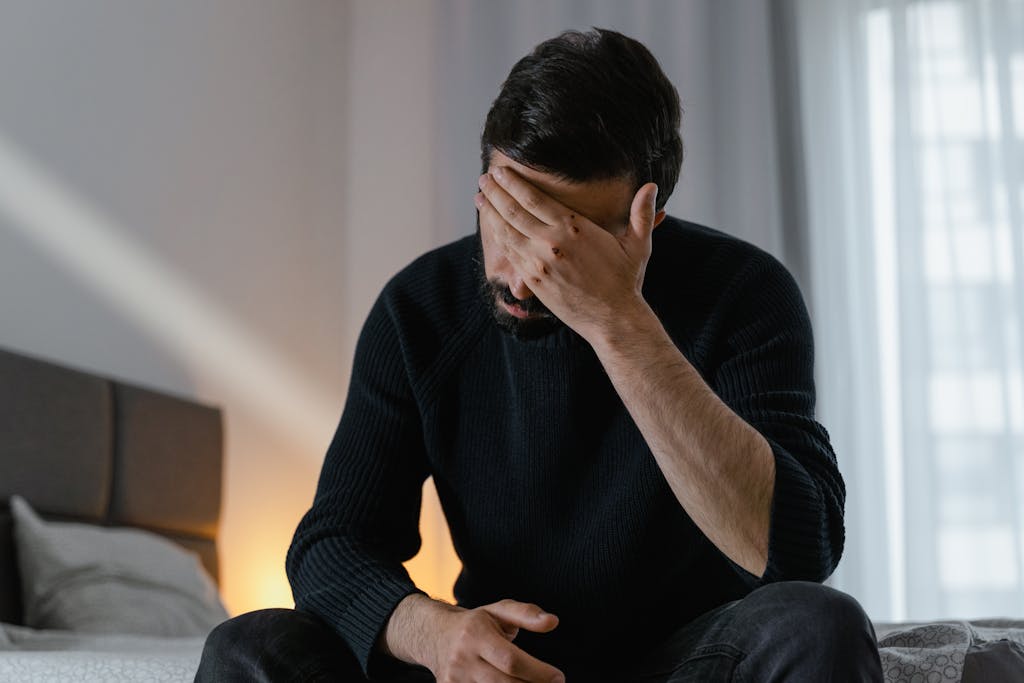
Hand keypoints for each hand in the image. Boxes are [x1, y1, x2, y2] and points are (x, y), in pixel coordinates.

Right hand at [429, 598, 563, 682]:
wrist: (434, 636)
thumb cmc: (476, 623)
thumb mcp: (499, 611)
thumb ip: (526, 614)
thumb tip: (553, 621)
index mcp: (475, 634)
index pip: (510, 660)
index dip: (538, 672)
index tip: (558, 678)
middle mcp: (462, 659)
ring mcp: (454, 680)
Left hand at [475, 166, 662, 341]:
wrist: (613, 318)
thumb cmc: (625, 280)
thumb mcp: (638, 244)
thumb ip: (641, 214)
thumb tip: (652, 186)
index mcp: (573, 228)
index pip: (533, 198)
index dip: (513, 183)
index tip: (501, 172)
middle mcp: (551, 242)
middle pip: (513, 211)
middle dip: (495, 193)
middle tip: (483, 179)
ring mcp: (538, 263)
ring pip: (506, 232)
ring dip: (490, 213)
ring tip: (480, 198)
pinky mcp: (533, 281)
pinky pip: (510, 254)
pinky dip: (497, 238)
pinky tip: (491, 227)